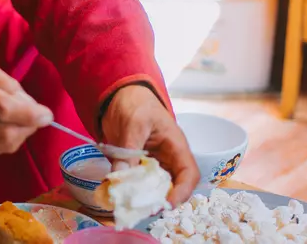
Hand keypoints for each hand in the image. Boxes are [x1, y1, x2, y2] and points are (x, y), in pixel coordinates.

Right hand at [0, 57, 53, 155]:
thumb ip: (12, 88)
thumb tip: (34, 109)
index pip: (1, 108)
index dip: (28, 114)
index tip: (48, 115)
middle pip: (5, 132)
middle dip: (29, 125)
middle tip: (38, 115)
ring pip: (4, 145)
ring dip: (22, 133)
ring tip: (23, 118)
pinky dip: (11, 139)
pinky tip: (10, 126)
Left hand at [101, 85, 199, 205]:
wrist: (119, 96)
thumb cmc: (136, 104)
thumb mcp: (133, 123)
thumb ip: (128, 149)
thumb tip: (120, 177)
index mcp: (175, 146)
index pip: (189, 174)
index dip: (182, 192)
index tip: (166, 204)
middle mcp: (167, 159)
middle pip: (172, 187)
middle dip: (160, 201)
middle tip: (141, 210)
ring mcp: (152, 165)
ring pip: (154, 189)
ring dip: (143, 199)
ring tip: (128, 206)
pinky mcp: (137, 168)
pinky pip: (137, 184)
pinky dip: (129, 191)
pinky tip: (117, 196)